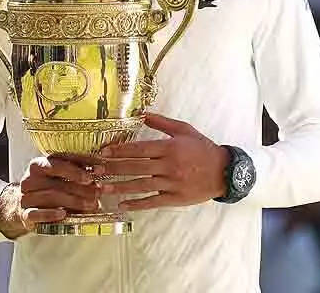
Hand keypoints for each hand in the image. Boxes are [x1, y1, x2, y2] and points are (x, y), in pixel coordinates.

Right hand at [0, 155, 102, 237]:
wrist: (21, 206)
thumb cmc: (47, 188)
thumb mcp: (59, 177)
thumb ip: (77, 172)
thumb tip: (102, 170)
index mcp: (39, 164)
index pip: (61, 160)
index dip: (82, 164)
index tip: (100, 170)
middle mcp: (30, 179)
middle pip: (58, 181)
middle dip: (82, 187)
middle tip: (99, 191)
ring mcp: (25, 196)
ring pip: (51, 196)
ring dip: (74, 200)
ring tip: (92, 205)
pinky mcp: (24, 214)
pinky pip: (36, 214)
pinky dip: (51, 214)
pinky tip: (64, 214)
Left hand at [97, 113, 229, 210]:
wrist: (224, 171)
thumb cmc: (203, 148)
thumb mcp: (185, 130)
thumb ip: (162, 123)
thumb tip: (142, 113)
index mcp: (170, 147)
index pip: (140, 149)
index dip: (120, 150)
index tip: (103, 152)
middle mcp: (169, 165)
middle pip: (136, 167)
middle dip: (114, 168)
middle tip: (96, 170)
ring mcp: (172, 183)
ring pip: (141, 185)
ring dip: (120, 187)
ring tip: (103, 189)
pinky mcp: (175, 198)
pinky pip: (152, 201)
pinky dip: (137, 204)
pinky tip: (123, 205)